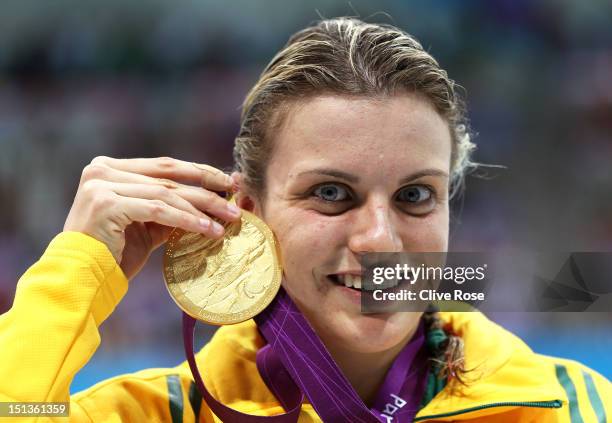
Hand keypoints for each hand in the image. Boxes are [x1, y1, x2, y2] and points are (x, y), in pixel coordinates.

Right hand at [63, 156, 241, 279]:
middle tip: (236, 201)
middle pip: (169, 178)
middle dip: (208, 189)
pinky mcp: (106, 204)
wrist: (80, 277)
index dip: (201, 172)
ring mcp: (101, 184)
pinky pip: (159, 211)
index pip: (165, 166)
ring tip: (227, 221)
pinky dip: (187, 220)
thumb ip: (171, 207)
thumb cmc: (114, 252)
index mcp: (110, 168)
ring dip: (202, 209)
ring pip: (167, 194)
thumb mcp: (146, 224)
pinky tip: (208, 230)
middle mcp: (102, 170)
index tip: (230, 182)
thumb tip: (214, 199)